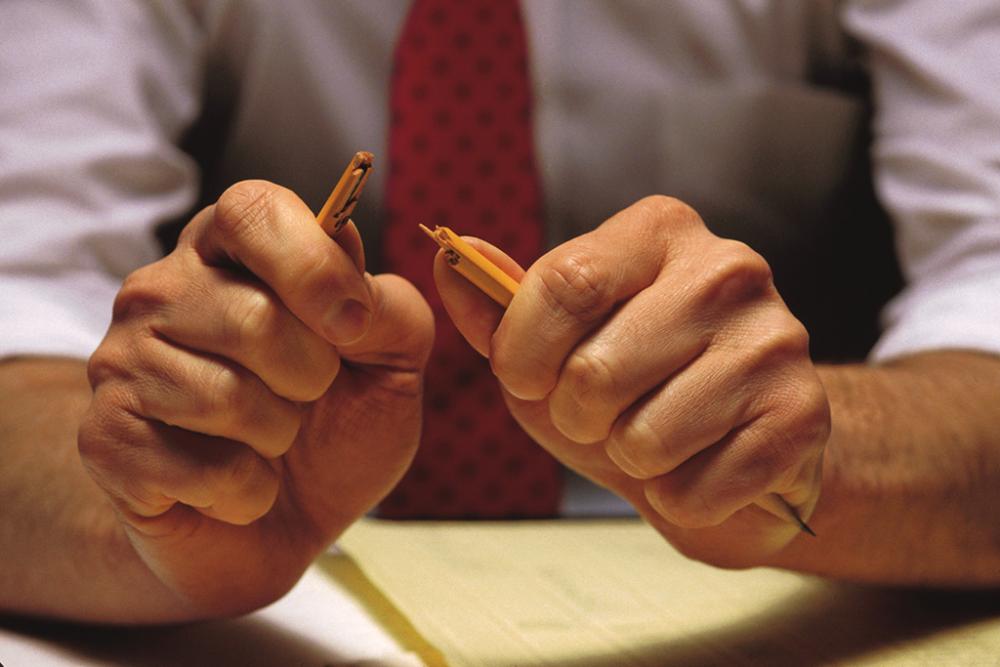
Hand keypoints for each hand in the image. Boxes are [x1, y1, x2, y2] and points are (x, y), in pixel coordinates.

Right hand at [79, 181, 432, 616]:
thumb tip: (350, 261)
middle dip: (310, 379)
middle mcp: (163, 291)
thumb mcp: (394, 366)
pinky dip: (246, 492)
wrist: (283, 524)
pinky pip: (198, 469)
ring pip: (223, 398)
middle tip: (306, 398)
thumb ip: (391, 309)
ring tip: (269, 440)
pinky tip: (237, 484)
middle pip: (252, 318)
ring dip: (277, 438)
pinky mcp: (103, 437)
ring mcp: (121, 361)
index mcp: (233, 251)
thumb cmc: (337, 429)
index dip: (314, 268)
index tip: (353, 328)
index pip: (253, 211)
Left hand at [435, 196, 828, 565]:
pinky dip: (679, 498)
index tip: (528, 379)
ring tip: (656, 438)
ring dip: (630, 461)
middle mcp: (727, 268)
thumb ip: (499, 306)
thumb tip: (451, 255)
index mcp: (658, 230)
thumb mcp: (552, 344)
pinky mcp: (804, 415)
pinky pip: (696, 488)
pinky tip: (703, 466)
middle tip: (604, 416)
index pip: (563, 284)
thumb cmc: (632, 388)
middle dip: (577, 418)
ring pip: (645, 438)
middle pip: (595, 371)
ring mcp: (776, 339)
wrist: (738, 447)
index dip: (523, 354)